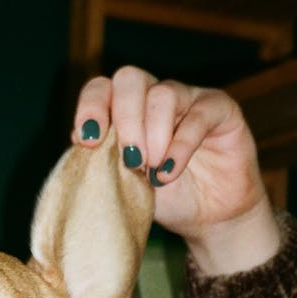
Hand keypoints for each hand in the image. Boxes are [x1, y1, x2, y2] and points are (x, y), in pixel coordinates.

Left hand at [72, 67, 280, 273]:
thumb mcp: (125, 184)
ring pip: (163, 94)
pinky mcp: (220, 109)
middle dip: (124, 120)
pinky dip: (180, 147)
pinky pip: (198, 115)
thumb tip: (77, 138)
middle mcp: (155, 96)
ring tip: (152, 173)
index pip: (101, 88)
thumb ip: (103, 161)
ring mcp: (189, 98)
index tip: (87, 141)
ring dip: (153, 136)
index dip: (91, 107)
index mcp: (126, 109)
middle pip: (130, 79)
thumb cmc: (163, 199)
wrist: (207, 218)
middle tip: (129, 161)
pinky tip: (169, 173)